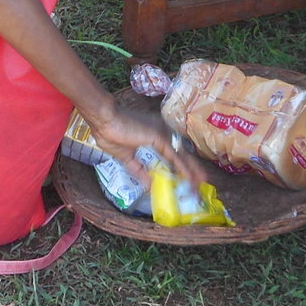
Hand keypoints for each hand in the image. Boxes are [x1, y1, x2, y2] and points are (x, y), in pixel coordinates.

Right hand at [89, 106, 205, 185]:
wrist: (104, 120)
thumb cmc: (111, 134)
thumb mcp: (127, 158)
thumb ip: (139, 170)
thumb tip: (149, 185)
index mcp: (156, 135)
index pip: (174, 152)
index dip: (183, 165)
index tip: (189, 178)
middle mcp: (163, 132)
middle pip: (182, 154)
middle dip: (193, 169)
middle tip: (201, 184)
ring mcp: (163, 133)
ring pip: (182, 155)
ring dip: (192, 170)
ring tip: (201, 184)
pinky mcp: (160, 138)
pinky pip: (175, 156)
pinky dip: (184, 168)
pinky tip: (190, 178)